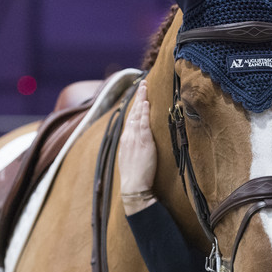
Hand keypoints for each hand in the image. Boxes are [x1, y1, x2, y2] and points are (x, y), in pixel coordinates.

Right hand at [117, 80, 156, 214]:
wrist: (134, 187)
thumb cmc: (135, 178)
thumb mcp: (131, 160)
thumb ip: (134, 149)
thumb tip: (138, 145)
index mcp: (125, 141)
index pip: (129, 120)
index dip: (134, 108)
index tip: (138, 98)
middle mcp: (128, 137)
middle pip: (132, 113)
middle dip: (137, 98)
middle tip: (142, 85)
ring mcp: (134, 139)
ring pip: (137, 115)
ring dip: (141, 100)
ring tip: (145, 87)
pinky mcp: (143, 142)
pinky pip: (143, 123)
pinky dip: (143, 112)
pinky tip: (146, 103)